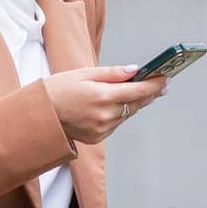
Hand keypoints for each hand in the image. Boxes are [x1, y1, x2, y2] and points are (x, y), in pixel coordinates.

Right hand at [43, 65, 166, 145]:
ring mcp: (102, 129)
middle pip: (136, 104)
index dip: (154, 85)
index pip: (138, 91)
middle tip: (163, 84)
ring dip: (136, 103)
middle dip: (150, 93)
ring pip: (127, 114)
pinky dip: (120, 113)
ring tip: (144, 92)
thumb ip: (112, 73)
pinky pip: (116, 123)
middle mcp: (104, 115)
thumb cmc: (58, 90)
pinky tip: (118, 104)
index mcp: (101, 96)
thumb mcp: (83, 74)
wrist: (40, 116)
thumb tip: (134, 70)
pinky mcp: (98, 137)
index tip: (166, 79)